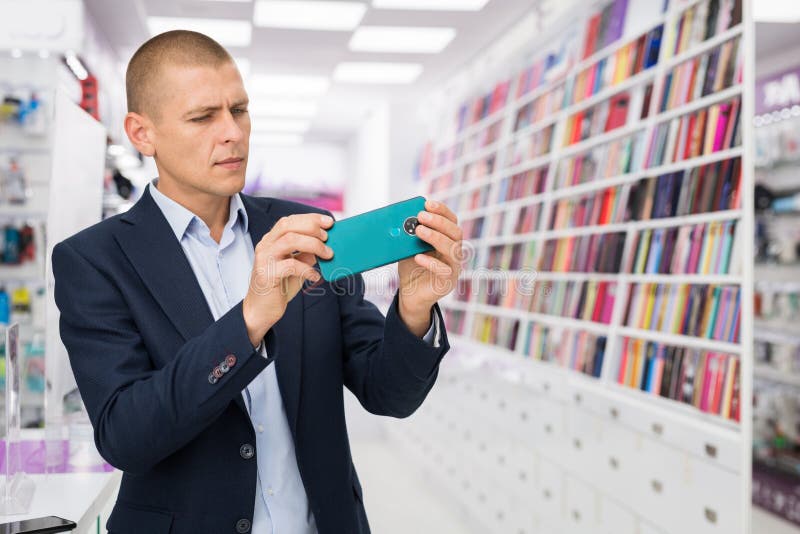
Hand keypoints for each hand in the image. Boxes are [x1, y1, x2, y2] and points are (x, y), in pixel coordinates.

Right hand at [243, 213, 333, 346]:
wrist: (261, 311)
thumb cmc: (279, 287)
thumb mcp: (296, 268)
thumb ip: (306, 255)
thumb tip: (325, 245)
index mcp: (271, 241)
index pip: (289, 221)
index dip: (310, 218)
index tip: (329, 221)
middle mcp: (265, 246)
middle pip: (287, 225)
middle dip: (311, 226)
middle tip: (328, 236)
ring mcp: (264, 259)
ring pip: (289, 240)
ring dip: (313, 244)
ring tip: (327, 254)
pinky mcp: (266, 275)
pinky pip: (290, 265)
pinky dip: (307, 269)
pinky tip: (315, 276)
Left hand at [397, 199, 461, 336]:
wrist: (410, 295)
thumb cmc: (411, 268)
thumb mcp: (408, 248)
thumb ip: (408, 236)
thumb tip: (399, 219)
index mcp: (447, 241)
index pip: (452, 222)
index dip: (442, 211)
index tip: (428, 203)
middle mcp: (454, 252)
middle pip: (455, 233)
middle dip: (439, 222)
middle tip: (421, 216)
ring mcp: (454, 268)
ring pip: (452, 249)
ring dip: (436, 237)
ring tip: (419, 231)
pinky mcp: (448, 282)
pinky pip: (444, 270)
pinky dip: (431, 262)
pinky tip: (418, 256)